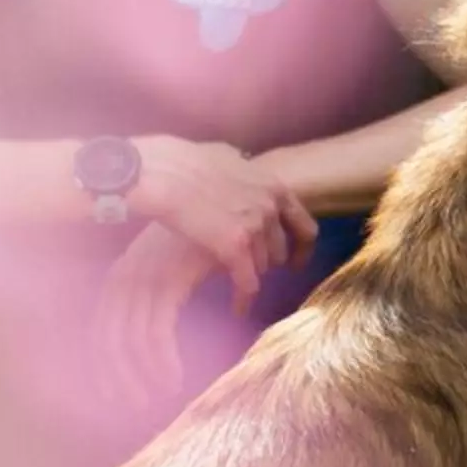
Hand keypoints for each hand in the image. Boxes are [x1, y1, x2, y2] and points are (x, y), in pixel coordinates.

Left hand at [90, 222, 217, 413]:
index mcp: (121, 276)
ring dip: (141, 376)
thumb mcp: (172, 270)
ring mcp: (143, 280)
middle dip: (116, 377)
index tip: (114, 394)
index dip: (104, 364)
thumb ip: (161, 298)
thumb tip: (155, 337)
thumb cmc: (205, 240)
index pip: (99, 329)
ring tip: (159, 397)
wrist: (230, 209)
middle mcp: (125, 278)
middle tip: (133, 406)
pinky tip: (175, 380)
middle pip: (106, 339)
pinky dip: (161, 363)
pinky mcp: (166, 284)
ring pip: (128, 343)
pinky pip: (154, 334)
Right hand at [127, 137, 318, 307]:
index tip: (296, 261)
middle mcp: (270, 207)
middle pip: (279, 251)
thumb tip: (245, 170)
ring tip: (231, 279)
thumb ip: (244, 172)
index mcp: (273, 186)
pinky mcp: (235, 247)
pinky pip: (247, 282)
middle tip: (248, 267)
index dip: (301, 248)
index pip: (304, 226)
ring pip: (261, 267)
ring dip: (247, 274)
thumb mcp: (227, 158)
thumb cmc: (184, 161)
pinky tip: (238, 308)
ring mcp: (255, 228)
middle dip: (265, 261)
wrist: (162, 172)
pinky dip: (243, 298)